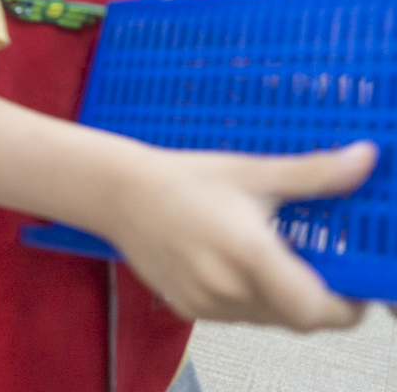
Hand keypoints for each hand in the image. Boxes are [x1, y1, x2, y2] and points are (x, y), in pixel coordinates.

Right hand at [102, 141, 375, 328]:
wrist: (118, 193)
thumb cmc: (182, 180)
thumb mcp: (253, 172)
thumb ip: (314, 174)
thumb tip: (364, 160)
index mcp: (249, 253)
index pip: (317, 310)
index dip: (347, 304)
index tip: (355, 281)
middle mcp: (228, 287)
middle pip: (300, 320)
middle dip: (320, 299)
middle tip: (322, 266)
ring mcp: (207, 303)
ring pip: (271, 321)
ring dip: (286, 300)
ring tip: (276, 259)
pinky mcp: (190, 308)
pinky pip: (241, 317)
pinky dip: (253, 300)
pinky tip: (240, 265)